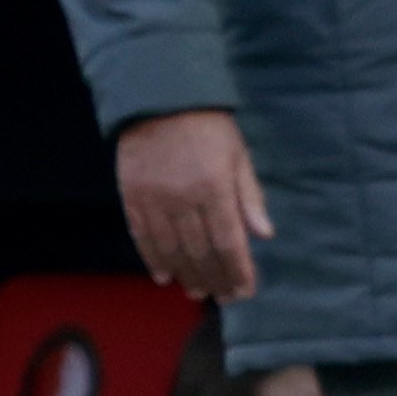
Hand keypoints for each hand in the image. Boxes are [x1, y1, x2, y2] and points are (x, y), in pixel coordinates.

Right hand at [118, 107, 269, 300]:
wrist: (160, 99)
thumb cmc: (209, 127)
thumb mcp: (239, 156)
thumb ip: (250, 197)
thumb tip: (264, 235)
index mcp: (215, 188)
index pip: (229, 241)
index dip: (238, 270)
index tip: (244, 290)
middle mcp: (183, 198)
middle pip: (199, 250)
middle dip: (214, 277)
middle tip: (223, 297)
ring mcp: (154, 199)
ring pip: (170, 248)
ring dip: (185, 274)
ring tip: (197, 291)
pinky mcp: (131, 195)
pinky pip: (142, 236)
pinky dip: (153, 259)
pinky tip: (164, 275)